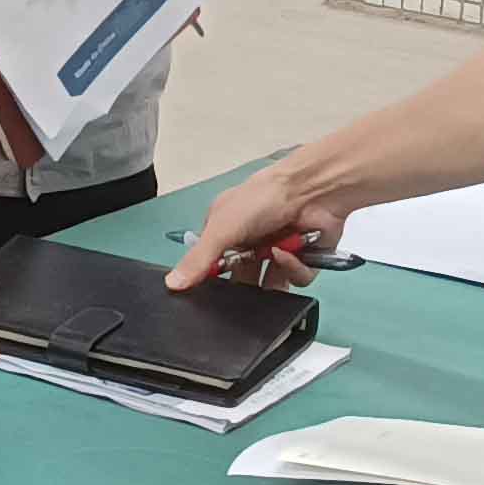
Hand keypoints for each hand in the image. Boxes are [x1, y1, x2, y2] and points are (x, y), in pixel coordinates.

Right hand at [165, 155, 349, 290]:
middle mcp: (251, 240)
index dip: (212, 278)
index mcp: (226, 228)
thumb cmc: (263, 197)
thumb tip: (173, 283)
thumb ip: (198, 259)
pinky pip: (296, 279)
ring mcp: (278, 249)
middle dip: (246, 286)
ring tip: (272, 265)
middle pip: (242, 278)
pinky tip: (290, 253)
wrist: (310, 191)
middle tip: (246, 284)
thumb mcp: (221, 229)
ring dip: (272, 280)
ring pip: (270, 284)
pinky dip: (293, 269)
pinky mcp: (304, 257)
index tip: (210, 293)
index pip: (213, 262)